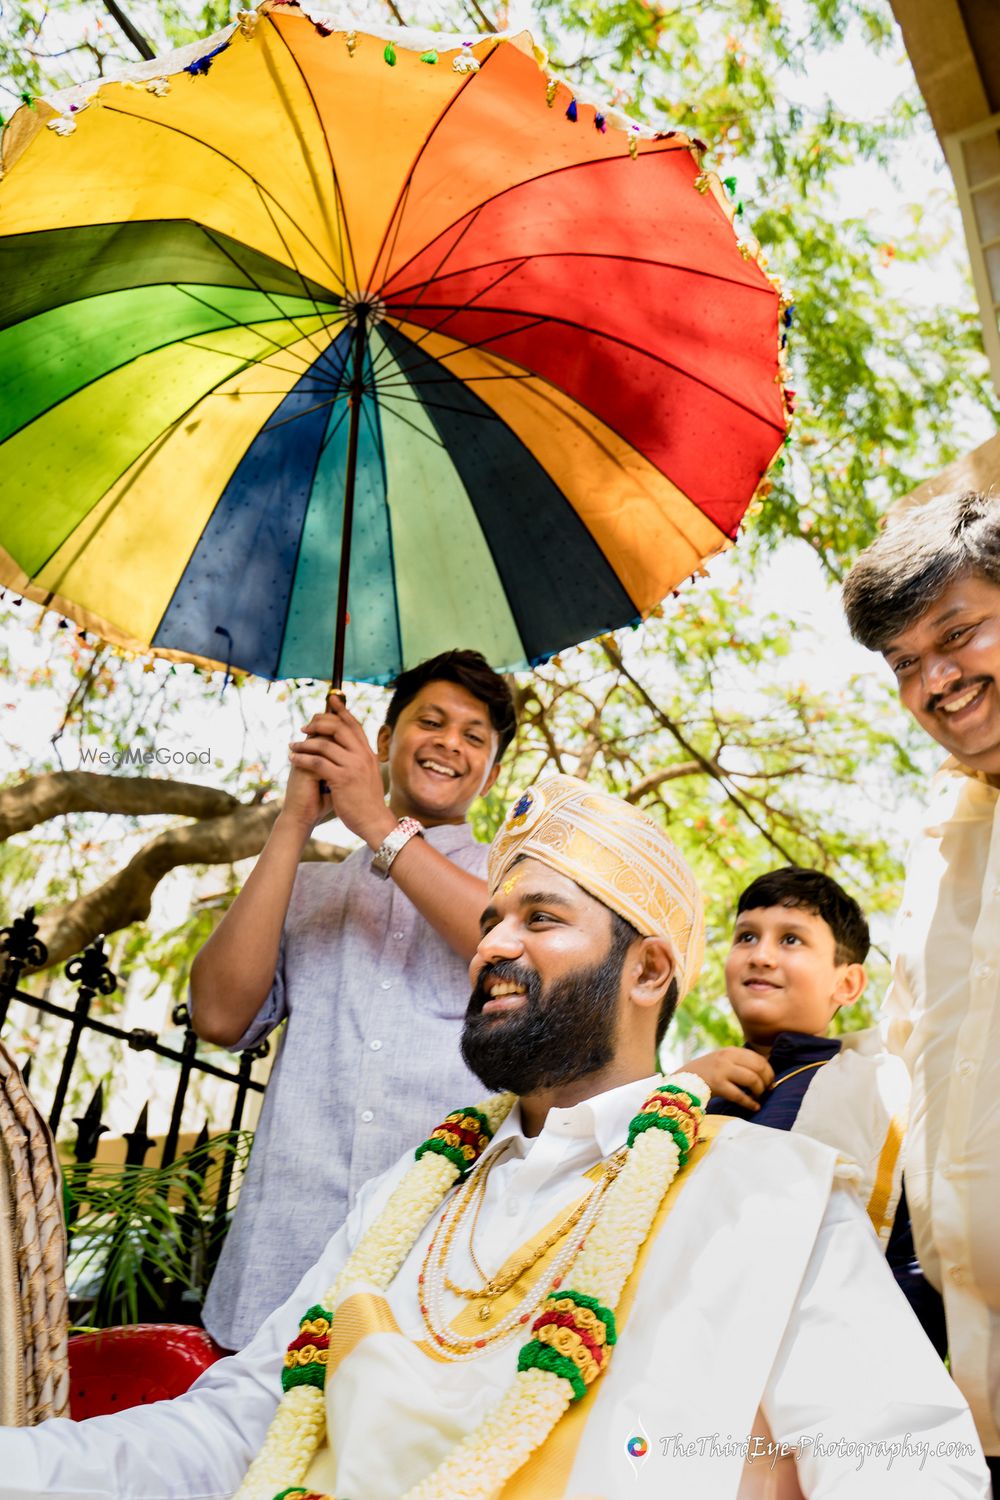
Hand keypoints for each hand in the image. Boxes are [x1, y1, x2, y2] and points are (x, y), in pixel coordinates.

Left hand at [286, 696, 390, 846]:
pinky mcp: (342, 779)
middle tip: (304, 727)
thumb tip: (350, 749)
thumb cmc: (368, 801)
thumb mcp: (368, 774)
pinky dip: (302, 758)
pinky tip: (293, 759)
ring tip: (293, 745)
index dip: (341, 710)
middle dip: (318, 723)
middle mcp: (362, 756)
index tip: (330, 700)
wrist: (375, 822)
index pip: (354, 725)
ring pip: (324, 744)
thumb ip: (360, 759)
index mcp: (368, 753)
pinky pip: (317, 762)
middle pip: (338, 728)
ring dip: (304, 743)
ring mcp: (352, 767)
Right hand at [683, 1047, 773, 1110]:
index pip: (758, 1058)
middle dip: (767, 1080)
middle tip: (767, 1090)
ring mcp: (721, 1070)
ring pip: (752, 1079)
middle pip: (758, 1067)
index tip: (771, 1081)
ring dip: (759, 1091)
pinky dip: (750, 1103)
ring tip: (758, 1097)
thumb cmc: (705, 1073)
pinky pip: (740, 1095)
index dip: (769, 1071)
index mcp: (730, 1051)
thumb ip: (739, 1063)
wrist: (681, 1081)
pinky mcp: (717, 1085)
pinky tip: (754, 1107)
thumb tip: (765, 1074)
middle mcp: (727, 1058)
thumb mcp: (722, 1061)